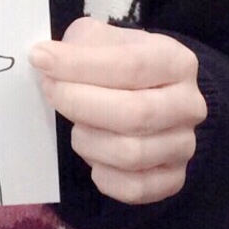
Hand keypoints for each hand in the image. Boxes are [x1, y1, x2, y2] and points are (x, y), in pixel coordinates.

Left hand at [30, 17, 206, 205]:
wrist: (152, 96)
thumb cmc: (120, 63)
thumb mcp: (103, 39)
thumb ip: (78, 46)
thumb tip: (45, 59)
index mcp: (176, 61)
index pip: (130, 65)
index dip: (81, 65)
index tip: (40, 59)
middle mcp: (189, 104)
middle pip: (133, 114)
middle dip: (79, 103)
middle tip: (50, 90)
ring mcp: (184, 145)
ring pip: (130, 154)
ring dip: (87, 140)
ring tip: (75, 124)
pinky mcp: (174, 179)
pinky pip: (133, 189)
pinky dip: (102, 175)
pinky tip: (92, 154)